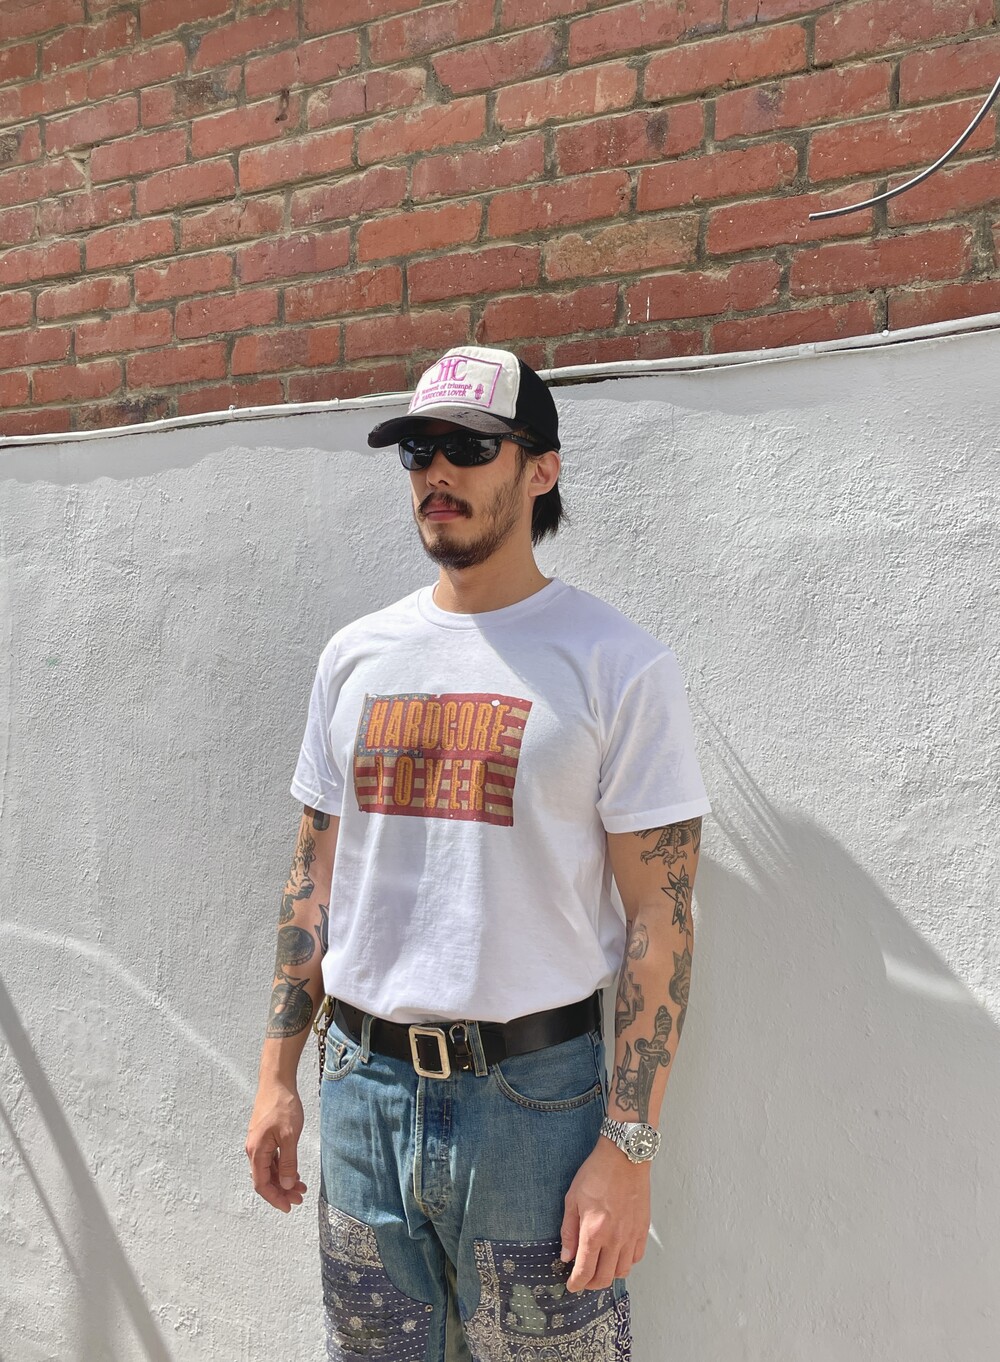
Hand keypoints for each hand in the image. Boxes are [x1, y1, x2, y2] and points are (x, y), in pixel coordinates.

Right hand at [246, 1081, 306, 1212]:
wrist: (277, 1082)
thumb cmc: (282, 1106)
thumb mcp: (290, 1136)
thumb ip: (287, 1162)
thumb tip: (285, 1185)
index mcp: (256, 1151)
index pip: (262, 1184)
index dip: (274, 1198)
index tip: (288, 1207)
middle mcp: (254, 1150)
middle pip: (265, 1179)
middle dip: (281, 1192)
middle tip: (300, 1198)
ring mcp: (259, 1143)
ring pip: (269, 1170)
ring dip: (283, 1180)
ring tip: (301, 1187)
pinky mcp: (265, 1137)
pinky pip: (272, 1159)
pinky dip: (282, 1168)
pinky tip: (294, 1172)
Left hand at [560, 1138, 650, 1290]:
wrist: (624, 1156)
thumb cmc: (596, 1173)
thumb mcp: (572, 1199)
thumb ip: (569, 1232)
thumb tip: (566, 1257)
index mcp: (594, 1232)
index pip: (585, 1271)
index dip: (576, 1283)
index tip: (571, 1286)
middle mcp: (615, 1239)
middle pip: (604, 1278)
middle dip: (590, 1284)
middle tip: (583, 1279)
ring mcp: (631, 1235)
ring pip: (622, 1272)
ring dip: (609, 1275)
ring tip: (599, 1268)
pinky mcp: (643, 1229)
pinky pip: (636, 1258)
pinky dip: (625, 1263)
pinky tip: (617, 1255)